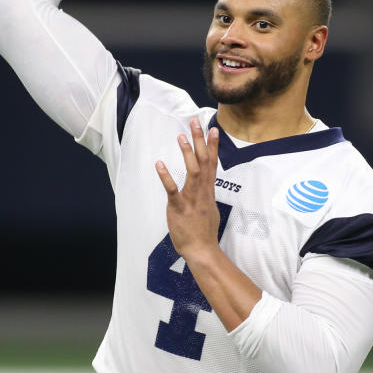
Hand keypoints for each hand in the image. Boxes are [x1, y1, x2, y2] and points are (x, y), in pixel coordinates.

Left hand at [155, 119, 220, 262]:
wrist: (202, 249)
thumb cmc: (203, 231)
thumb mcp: (209, 208)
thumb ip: (206, 194)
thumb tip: (206, 186)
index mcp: (208, 190)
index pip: (212, 163)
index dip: (212, 146)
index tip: (213, 129)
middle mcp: (202, 191)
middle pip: (204, 161)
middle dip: (200, 141)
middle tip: (195, 122)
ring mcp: (191, 199)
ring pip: (192, 172)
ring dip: (187, 153)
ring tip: (181, 137)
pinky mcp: (179, 208)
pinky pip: (172, 190)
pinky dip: (166, 177)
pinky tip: (159, 164)